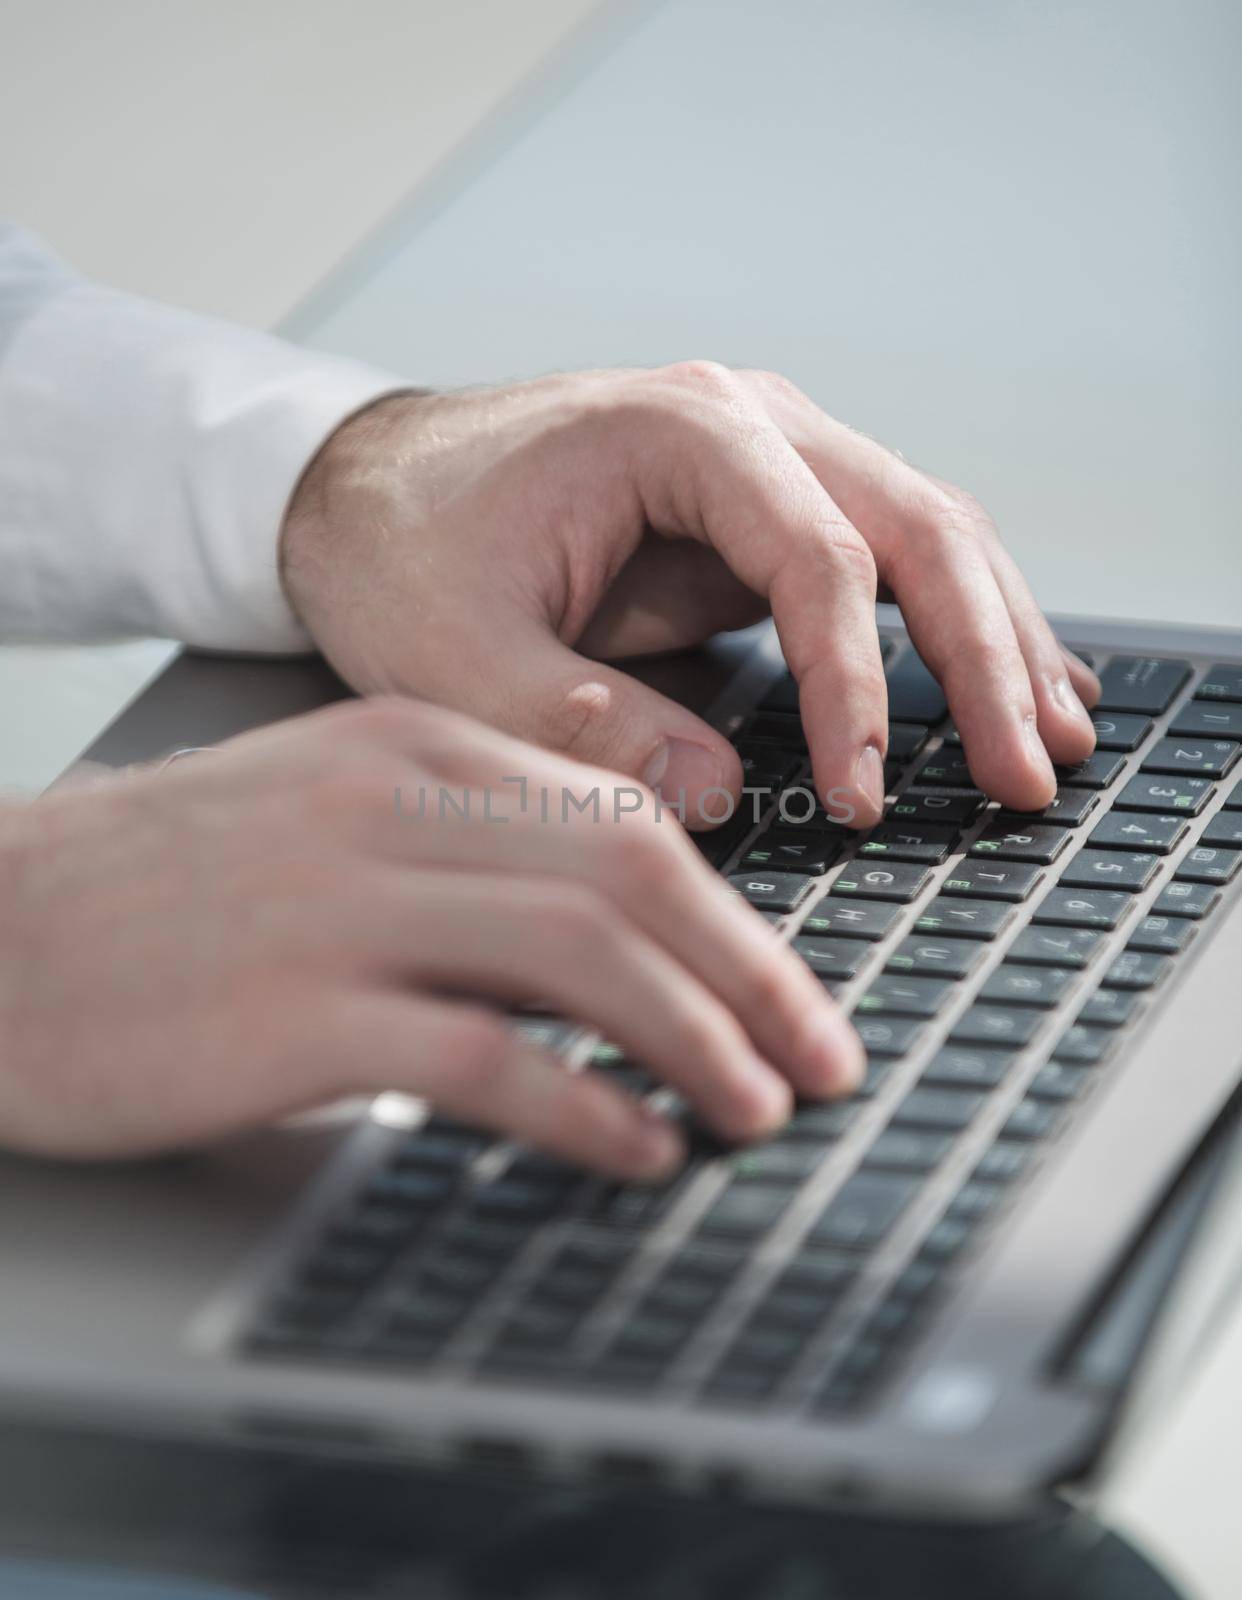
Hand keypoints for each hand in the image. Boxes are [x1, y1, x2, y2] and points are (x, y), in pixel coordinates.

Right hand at [0, 698, 859, 1168]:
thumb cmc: (157, 890)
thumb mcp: (323, 817)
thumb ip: (460, 851)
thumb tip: (605, 939)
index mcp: (410, 741)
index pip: (618, 815)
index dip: (728, 911)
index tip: (785, 986)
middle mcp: (388, 803)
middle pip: (629, 875)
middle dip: (751, 974)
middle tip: (820, 1056)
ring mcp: (339, 902)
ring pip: (579, 955)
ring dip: (696, 1039)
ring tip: (762, 1108)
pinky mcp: (290, 1013)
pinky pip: (479, 1058)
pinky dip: (583, 1108)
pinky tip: (638, 1150)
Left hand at [281, 364, 1099, 830]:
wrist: (361, 491)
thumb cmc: (397, 551)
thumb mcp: (454, 655)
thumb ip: (578, 727)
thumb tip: (715, 797)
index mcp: (678, 434)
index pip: (815, 559)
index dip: (851, 688)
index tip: (857, 796)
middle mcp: (748, 425)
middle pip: (919, 526)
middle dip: (985, 659)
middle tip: (1024, 776)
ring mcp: (767, 461)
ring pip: (930, 533)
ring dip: (998, 637)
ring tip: (1052, 739)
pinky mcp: (763, 512)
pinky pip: (889, 561)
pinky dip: (954, 625)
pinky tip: (1004, 683)